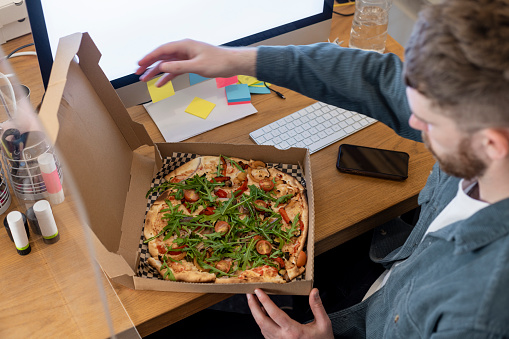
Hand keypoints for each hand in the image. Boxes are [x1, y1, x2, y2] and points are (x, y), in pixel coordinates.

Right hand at [135, 39, 256, 86]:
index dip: (149, 57)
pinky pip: (175, 70)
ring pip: (168, 64)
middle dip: (149, 65)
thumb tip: (162, 68)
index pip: (162, 50)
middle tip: (138, 72)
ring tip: (145, 79)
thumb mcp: (197, 66)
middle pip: (162, 57)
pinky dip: (168, 76)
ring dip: (156, 72)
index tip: (139, 64)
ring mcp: (187, 57)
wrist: (232, 64)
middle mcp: (184, 49)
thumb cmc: (218, 62)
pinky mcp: (191, 64)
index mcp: (184, 45)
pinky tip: (160, 83)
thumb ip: (179, 67)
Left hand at [247, 288, 333, 338]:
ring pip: (262, 328)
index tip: (258, 291)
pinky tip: (264, 315)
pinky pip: (266, 334)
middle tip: (249, 295)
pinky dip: (262, 323)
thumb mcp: (323, 324)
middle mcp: (283, 338)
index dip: (264, 301)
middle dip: (253, 307)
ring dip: (256, 314)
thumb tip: (314, 292)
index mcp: (293, 331)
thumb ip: (317, 307)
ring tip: (255, 302)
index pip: (274, 313)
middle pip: (262, 321)